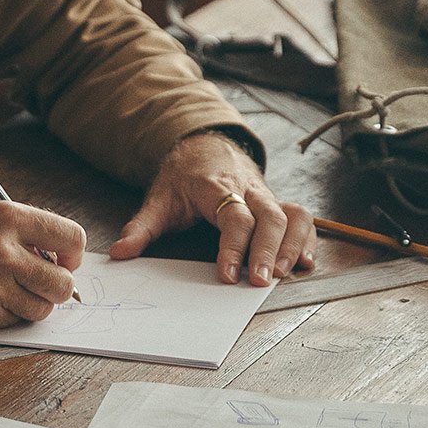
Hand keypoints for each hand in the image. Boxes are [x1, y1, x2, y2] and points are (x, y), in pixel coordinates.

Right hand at [0, 202, 85, 331]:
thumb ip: (22, 234)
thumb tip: (62, 257)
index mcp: (7, 217)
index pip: (72, 237)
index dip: (72, 255)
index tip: (62, 261)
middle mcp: (4, 251)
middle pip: (63, 282)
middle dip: (57, 287)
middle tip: (39, 283)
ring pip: (44, 308)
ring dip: (34, 304)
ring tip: (9, 292)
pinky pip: (16, 321)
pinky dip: (9, 316)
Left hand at [108, 132, 315, 285]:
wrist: (205, 146)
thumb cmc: (184, 176)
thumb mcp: (159, 198)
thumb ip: (142, 227)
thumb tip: (120, 252)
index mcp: (217, 187)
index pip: (233, 216)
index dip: (233, 245)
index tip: (227, 274)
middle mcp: (248, 189)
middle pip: (269, 217)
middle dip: (269, 251)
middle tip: (261, 282)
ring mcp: (266, 195)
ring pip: (292, 215)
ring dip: (292, 245)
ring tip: (285, 274)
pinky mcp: (277, 202)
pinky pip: (301, 217)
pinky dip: (307, 239)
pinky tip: (305, 262)